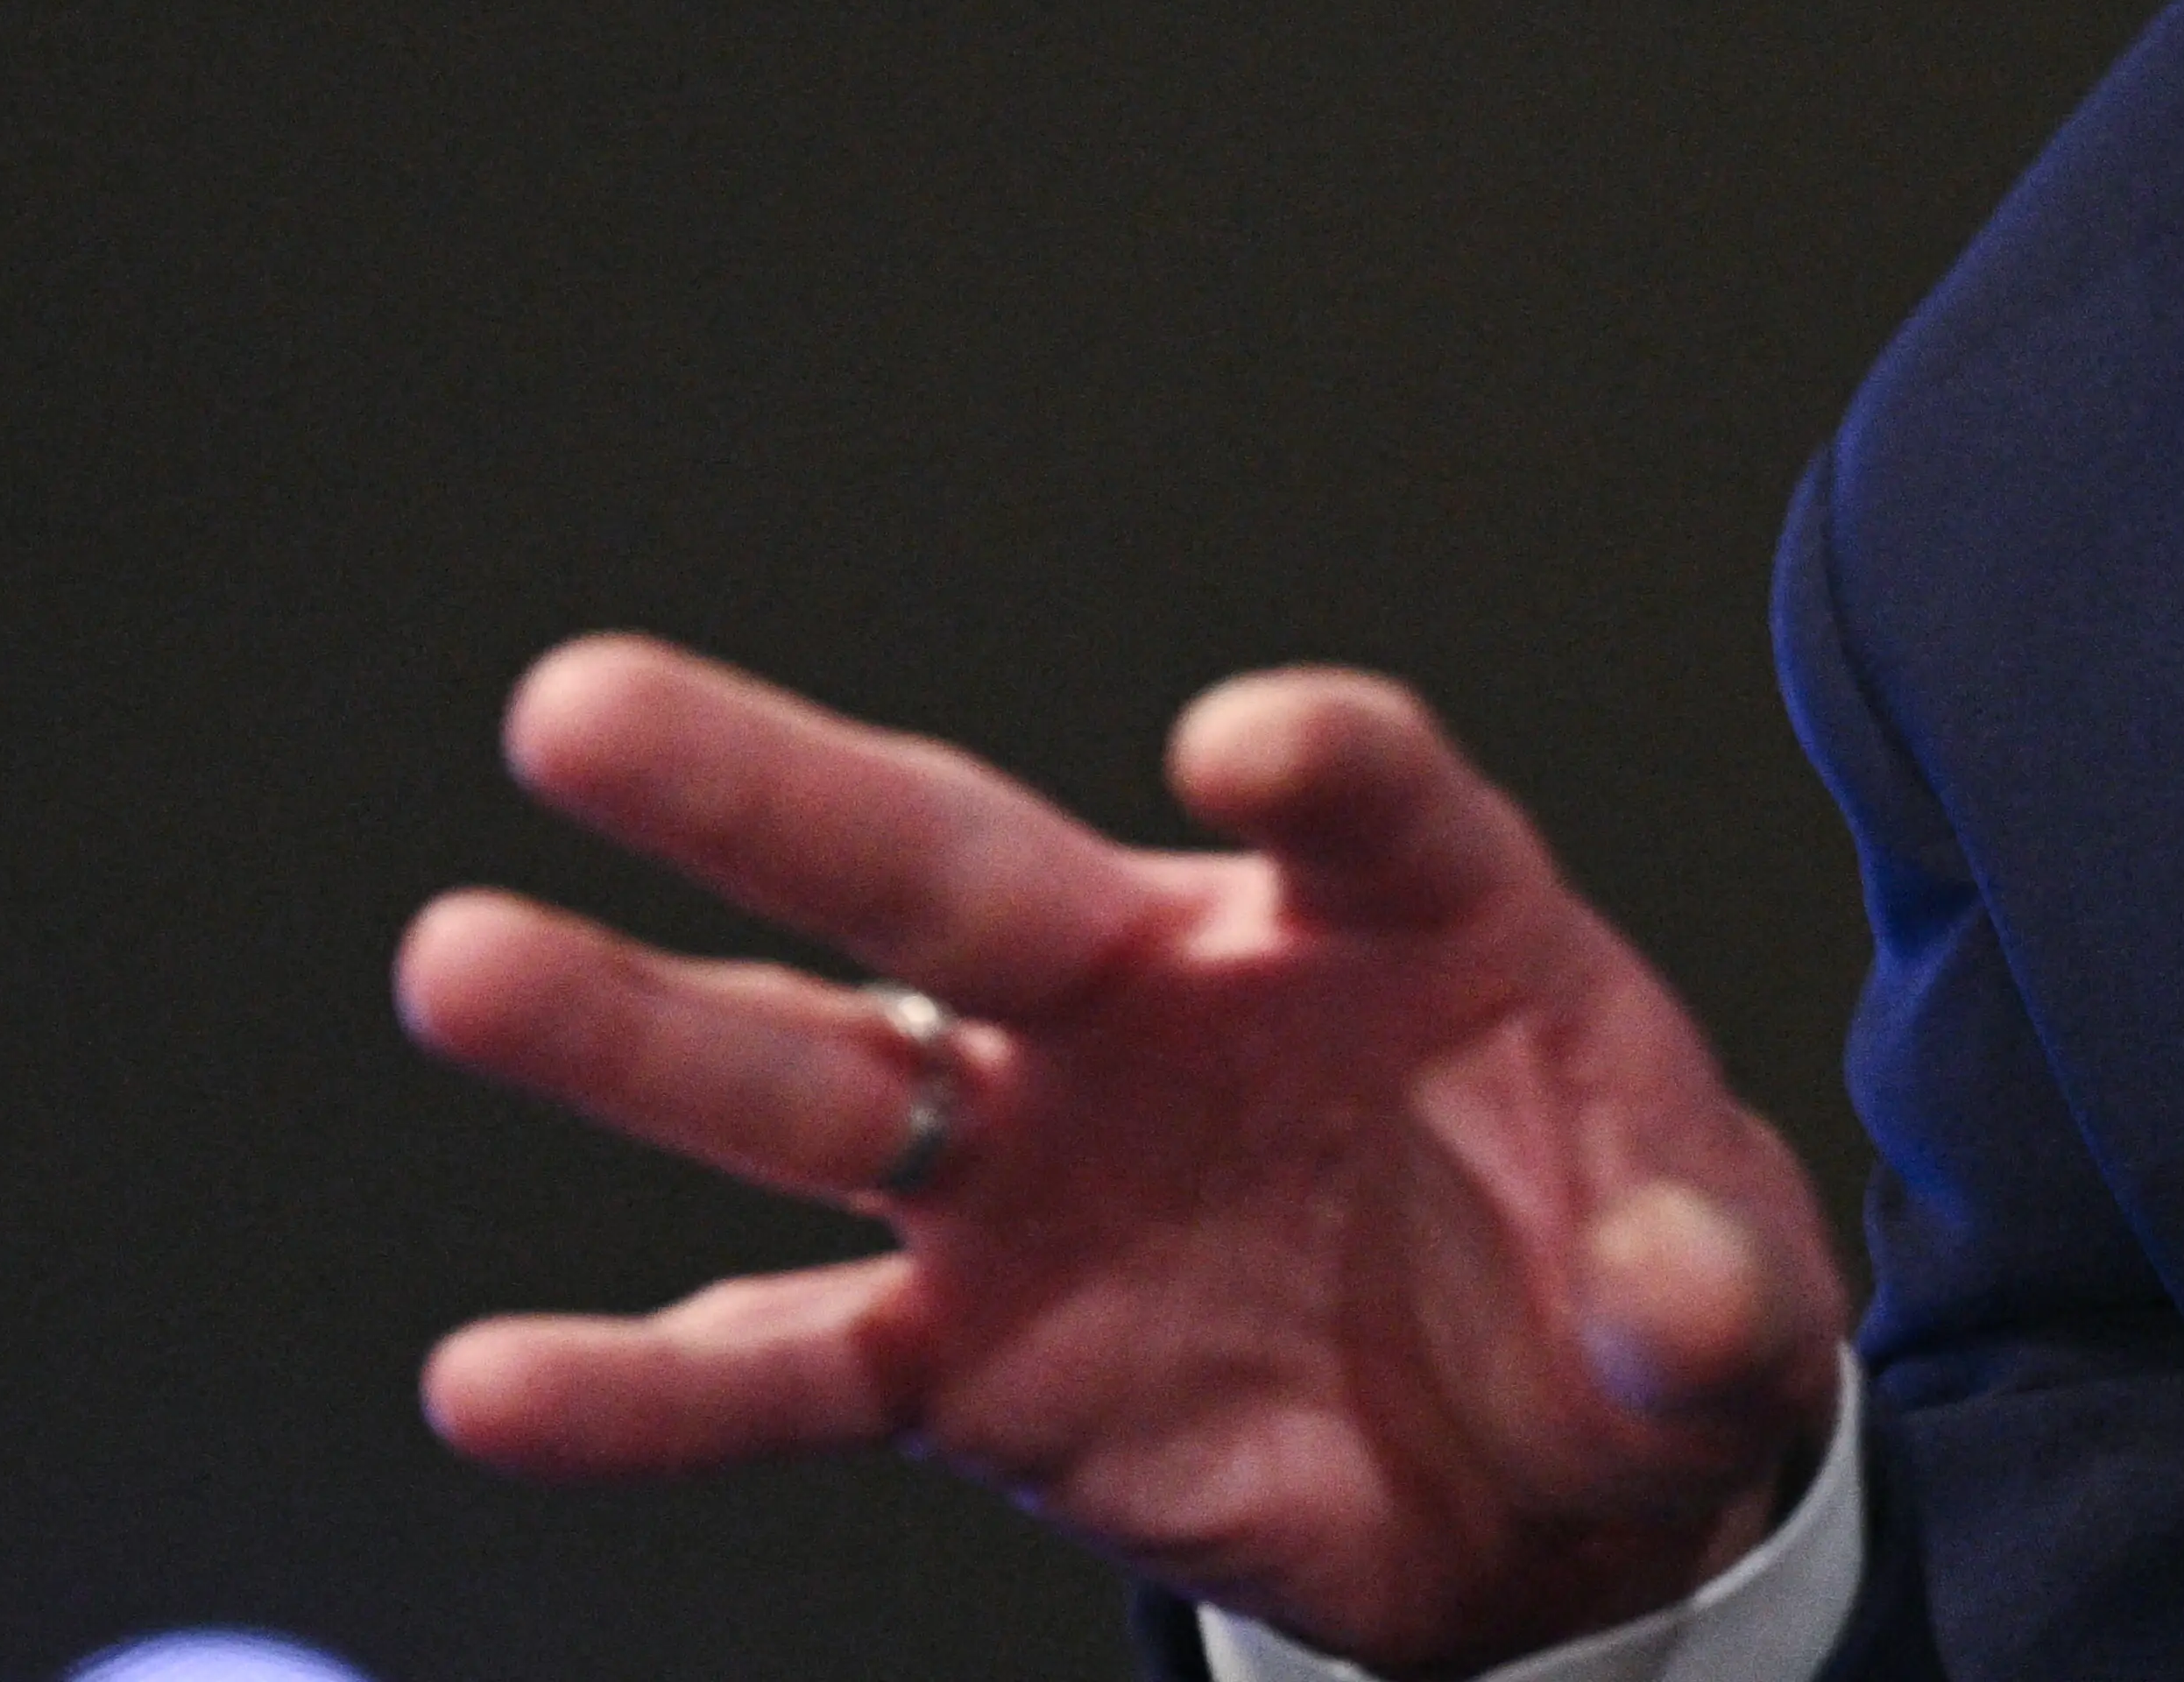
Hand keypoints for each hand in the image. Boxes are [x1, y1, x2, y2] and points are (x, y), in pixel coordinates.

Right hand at [399, 636, 1846, 1675]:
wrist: (1553, 1482)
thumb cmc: (1632, 1307)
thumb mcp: (1724, 1314)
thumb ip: (1702, 1296)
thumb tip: (1667, 1296)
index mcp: (1400, 916)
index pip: (1359, 795)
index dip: (1312, 759)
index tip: (1244, 750)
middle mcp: (1174, 994)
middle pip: (961, 864)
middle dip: (769, 789)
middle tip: (580, 701)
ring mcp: (1045, 1166)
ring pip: (816, 1072)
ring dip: (636, 1026)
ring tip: (459, 959)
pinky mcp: (977, 1351)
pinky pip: (791, 1360)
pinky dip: (645, 1383)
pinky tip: (497, 1380)